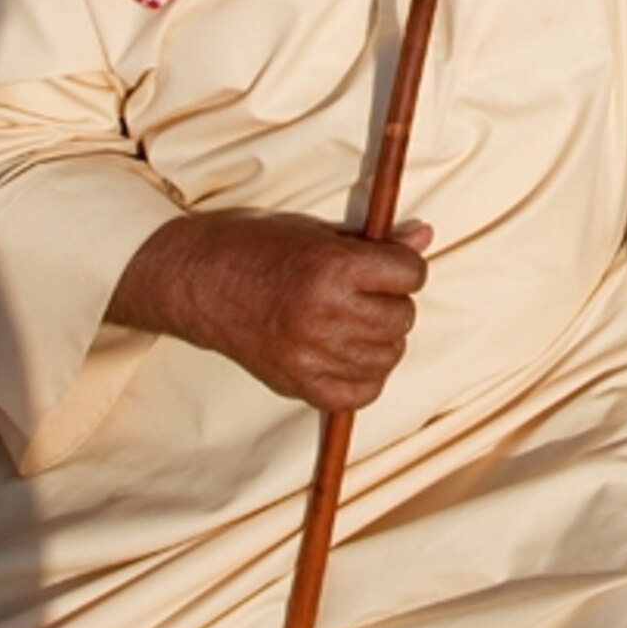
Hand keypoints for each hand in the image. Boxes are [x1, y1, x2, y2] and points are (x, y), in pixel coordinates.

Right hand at [108, 210, 432, 411]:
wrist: (201, 283)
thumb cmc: (261, 250)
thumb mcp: (320, 233)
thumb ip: (376, 241)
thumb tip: (425, 237)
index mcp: (333, 268)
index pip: (411, 273)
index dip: (405, 267)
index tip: (390, 266)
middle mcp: (325, 314)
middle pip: (403, 316)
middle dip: (393, 302)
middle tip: (367, 294)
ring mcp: (311, 355)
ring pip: (389, 355)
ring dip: (381, 339)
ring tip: (355, 322)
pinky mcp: (297, 384)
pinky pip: (361, 394)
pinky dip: (364, 377)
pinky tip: (348, 355)